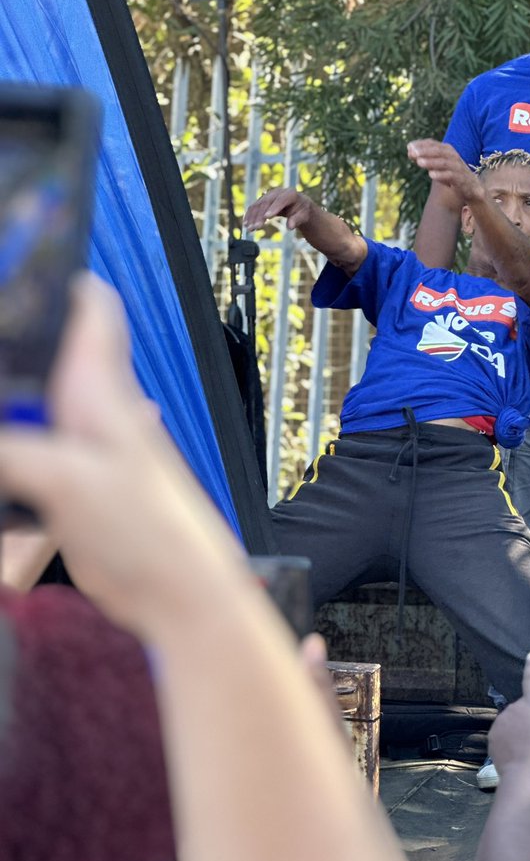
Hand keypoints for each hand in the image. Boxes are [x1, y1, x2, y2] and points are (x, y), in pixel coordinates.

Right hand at [0, 274, 246, 634]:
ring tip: (2, 409)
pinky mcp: (72, 495)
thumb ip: (5, 449)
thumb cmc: (149, 532)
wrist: (180, 596)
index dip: (57, 279)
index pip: (90, 309)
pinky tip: (5, 483)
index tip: (17, 265)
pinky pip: (25, 461)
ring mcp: (83, 453)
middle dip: (14, 353)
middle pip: (46, 359)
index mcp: (101, 391)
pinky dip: (9, 459)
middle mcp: (93, 412)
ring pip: (32, 411)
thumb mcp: (65, 481)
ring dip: (12, 410)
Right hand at [244, 187, 314, 234]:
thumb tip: (290, 227)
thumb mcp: (303, 216)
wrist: (299, 205)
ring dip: (252, 217)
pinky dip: (249, 215)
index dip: (274, 208)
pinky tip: (246, 224)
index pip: (281, 200)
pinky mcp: (263, 200)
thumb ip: (297, 220)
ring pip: (258, 205)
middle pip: (266, 203)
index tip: (267, 217)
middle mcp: (278, 192)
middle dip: (259, 215)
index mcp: (290, 194)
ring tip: (249, 228)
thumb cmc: (302, 211)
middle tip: (255, 227)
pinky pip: (254, 207)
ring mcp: (269, 195)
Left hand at [407, 140, 479, 205]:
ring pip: (444, 163)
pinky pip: (451, 176)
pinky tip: (431, 175)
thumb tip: (409, 152)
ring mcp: (458, 167)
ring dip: (431, 162)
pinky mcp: (462, 179)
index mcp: (447, 150)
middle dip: (425, 151)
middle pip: (438, 151)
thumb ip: (425, 158)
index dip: (421, 144)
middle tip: (412, 153)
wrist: (472, 188)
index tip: (408, 147)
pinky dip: (441, 175)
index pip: (433, 144)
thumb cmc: (452, 174)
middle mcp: (453, 156)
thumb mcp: (438, 165)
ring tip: (419, 162)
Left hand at [489, 653, 529, 782]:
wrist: (525, 773)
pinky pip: (501, 736)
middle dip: (528, 720)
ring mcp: (500, 722)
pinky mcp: (491, 736)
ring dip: (517, 731)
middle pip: (522, 710)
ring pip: (511, 723)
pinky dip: (507, 742)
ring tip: (527, 750)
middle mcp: (513, 708)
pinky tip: (515, 755)